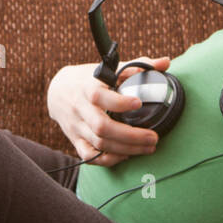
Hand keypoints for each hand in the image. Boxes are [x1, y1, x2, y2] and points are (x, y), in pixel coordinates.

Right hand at [46, 56, 170, 166]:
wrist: (57, 91)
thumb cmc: (89, 78)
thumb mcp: (109, 68)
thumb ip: (138, 66)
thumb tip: (166, 62)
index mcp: (87, 87)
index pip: (98, 96)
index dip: (118, 102)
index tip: (138, 103)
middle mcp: (80, 108)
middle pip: (101, 126)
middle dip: (130, 136)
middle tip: (153, 137)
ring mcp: (76, 126)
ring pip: (99, 143)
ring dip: (126, 148)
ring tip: (148, 147)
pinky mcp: (75, 140)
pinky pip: (89, 156)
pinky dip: (108, 159)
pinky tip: (126, 155)